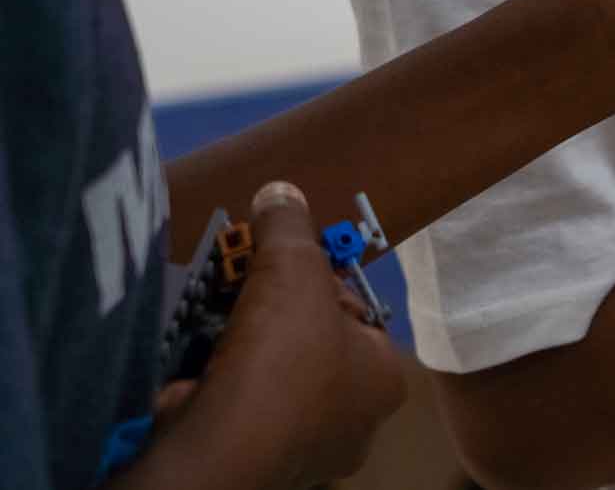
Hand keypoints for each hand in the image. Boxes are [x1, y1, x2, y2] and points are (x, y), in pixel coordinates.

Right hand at [144, 182, 404, 487]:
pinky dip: (212, 382)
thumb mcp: (293, 268)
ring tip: (213, 312)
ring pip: (269, 379)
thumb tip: (280, 190)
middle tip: (243, 285)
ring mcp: (300, 451)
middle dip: (273, 313)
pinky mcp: (251, 464)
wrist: (213, 451)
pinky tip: (191, 358)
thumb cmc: (280, 358)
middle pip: (311, 345)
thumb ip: (290, 227)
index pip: (358, 315)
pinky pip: (235, 409)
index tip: (282, 265)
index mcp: (383, 380)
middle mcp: (352, 422)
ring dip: (238, 346)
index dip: (318, 282)